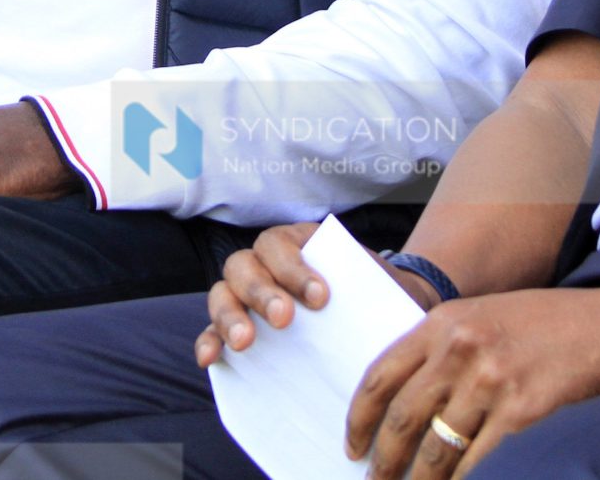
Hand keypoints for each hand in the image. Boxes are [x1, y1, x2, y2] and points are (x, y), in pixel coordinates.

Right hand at [196, 224, 439, 366]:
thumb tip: (390, 310)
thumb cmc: (376, 294)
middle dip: (262, 291)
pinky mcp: (236, 327)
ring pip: (223, 293)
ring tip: (246, 342)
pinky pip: (212, 330)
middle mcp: (264, 262)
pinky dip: (208, 340)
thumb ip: (372, 288)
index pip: (280, 245)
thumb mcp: (377, 283)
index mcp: (297, 242)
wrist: (378, 312)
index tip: (321, 298)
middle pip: (244, 265)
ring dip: (230, 315)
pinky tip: (210, 359)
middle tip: (284, 320)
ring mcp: (246, 295)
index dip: (294, 268)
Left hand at [347, 285, 599, 478]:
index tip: (351, 444)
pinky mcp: (521, 412)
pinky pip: (476, 460)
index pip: (380, 375)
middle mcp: (461, 349)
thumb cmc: (544, 325)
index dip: (360, 417)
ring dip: (417, 479)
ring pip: (436, 448)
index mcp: (443, 323)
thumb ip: (441, 348)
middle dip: (383, 459)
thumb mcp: (482, 317)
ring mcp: (491, 381)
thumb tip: (401, 399)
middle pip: (402, 417)